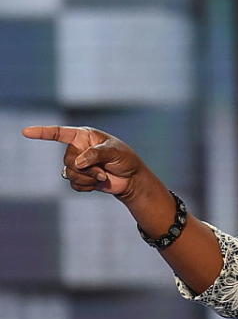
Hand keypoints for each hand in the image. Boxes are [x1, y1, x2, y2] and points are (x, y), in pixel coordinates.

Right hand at [21, 125, 143, 198]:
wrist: (131, 179)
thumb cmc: (125, 159)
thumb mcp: (114, 151)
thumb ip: (96, 154)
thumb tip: (77, 163)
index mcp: (83, 136)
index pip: (59, 133)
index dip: (42, 132)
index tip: (26, 132)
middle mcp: (77, 149)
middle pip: (68, 160)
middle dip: (86, 168)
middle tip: (103, 170)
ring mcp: (77, 164)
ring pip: (70, 173)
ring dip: (88, 178)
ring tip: (103, 176)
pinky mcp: (80, 178)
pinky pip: (74, 184)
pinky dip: (87, 186)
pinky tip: (98, 183)